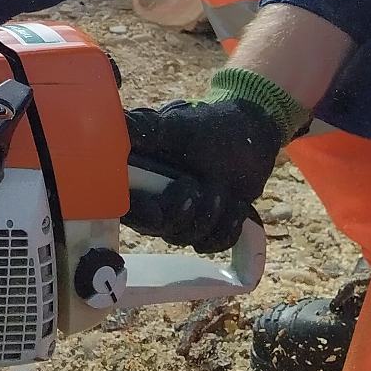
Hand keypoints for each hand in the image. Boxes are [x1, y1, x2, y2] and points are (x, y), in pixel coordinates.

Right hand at [123, 95, 281, 252]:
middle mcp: (153, 196)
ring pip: (185, 237)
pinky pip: (211, 244)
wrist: (252, 136)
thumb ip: (145, 128)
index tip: (157, 212)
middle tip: (197, 185)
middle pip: (154, 227)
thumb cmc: (212, 126)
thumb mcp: (178, 126)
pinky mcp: (203, 225)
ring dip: (210, 214)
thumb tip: (118, 126)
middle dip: (182, 212)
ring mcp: (178, 213)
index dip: (138, 213)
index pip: (124, 203)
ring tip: (222, 188)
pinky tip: (236, 205)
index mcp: (139, 172)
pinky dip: (228, 228)